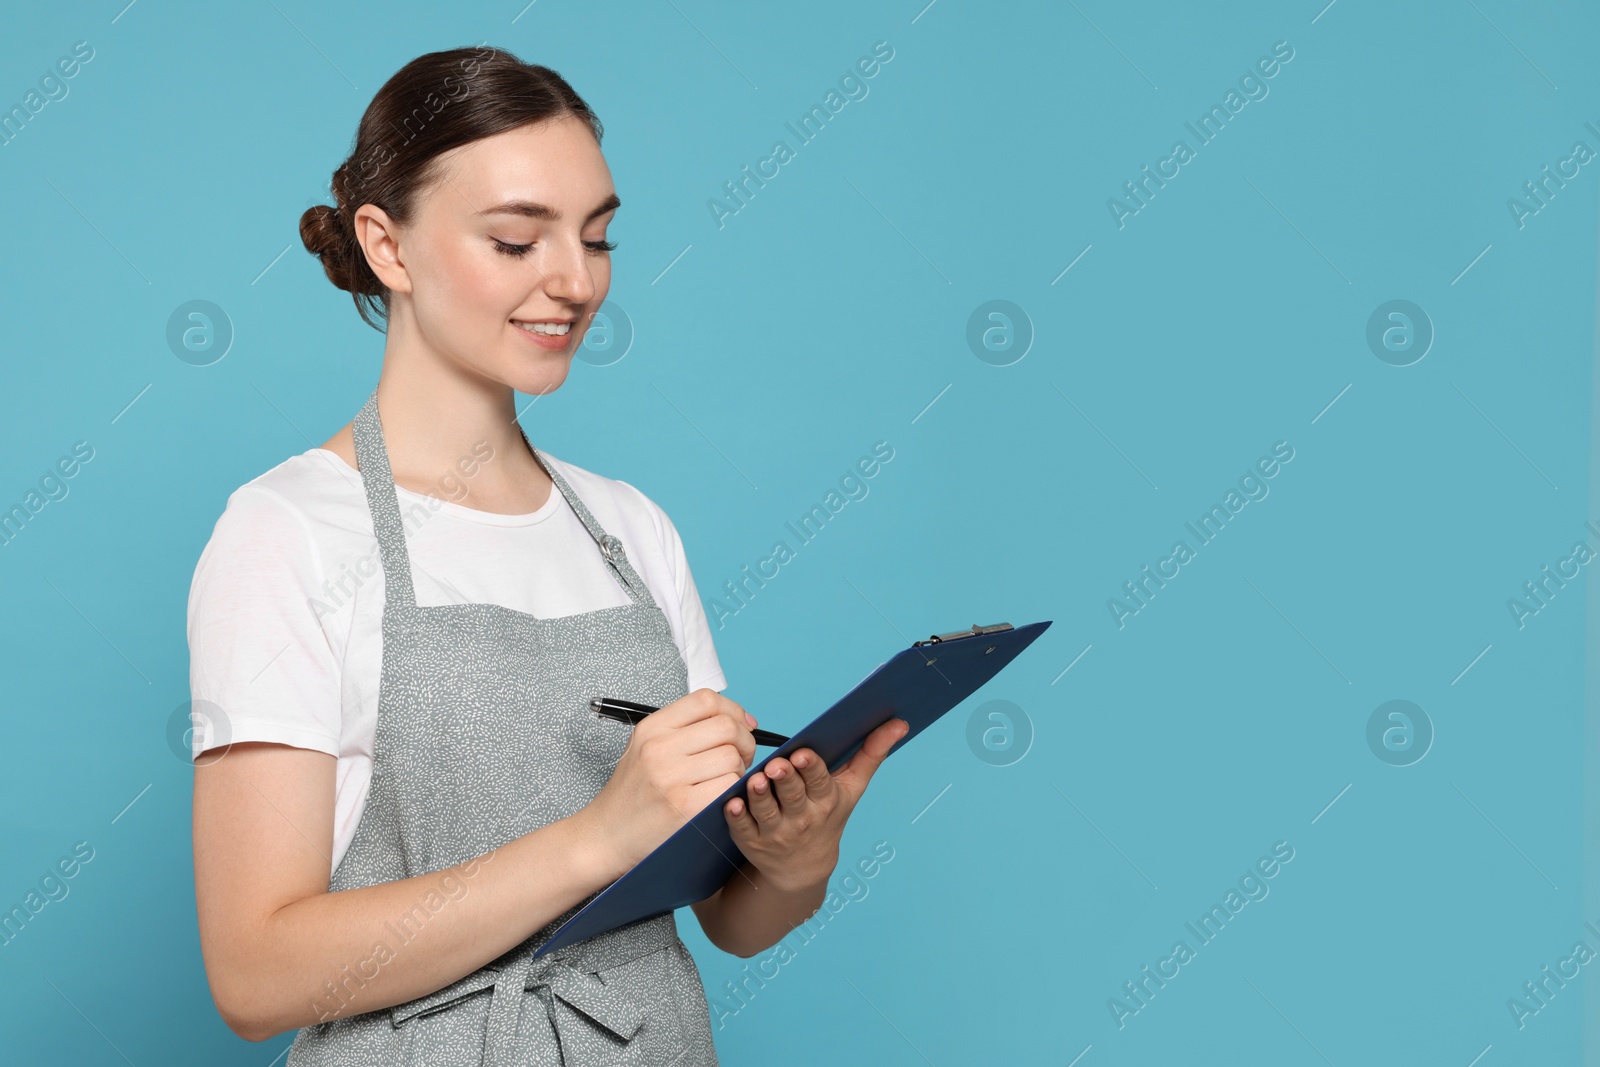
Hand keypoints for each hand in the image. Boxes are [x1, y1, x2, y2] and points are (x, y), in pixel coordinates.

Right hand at [579, 689, 756, 878]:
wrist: (606, 835)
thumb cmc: (633, 794)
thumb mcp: (646, 747)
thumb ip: (685, 729)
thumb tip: (739, 720)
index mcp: (651, 728)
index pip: (706, 700)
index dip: (733, 710)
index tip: (743, 725)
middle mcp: (659, 748)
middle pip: (726, 727)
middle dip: (744, 741)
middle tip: (740, 757)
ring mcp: (670, 777)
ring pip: (732, 757)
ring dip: (738, 770)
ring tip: (723, 780)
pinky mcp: (684, 806)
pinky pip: (728, 786)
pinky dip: (732, 791)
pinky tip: (719, 797)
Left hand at [723, 717, 909, 892]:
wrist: (803, 866)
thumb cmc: (828, 815)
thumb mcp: (852, 788)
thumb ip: (872, 752)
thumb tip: (899, 722)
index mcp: (825, 801)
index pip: (820, 783)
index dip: (811, 769)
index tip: (803, 754)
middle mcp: (802, 819)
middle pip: (792, 796)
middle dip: (785, 779)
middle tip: (777, 765)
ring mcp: (775, 833)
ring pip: (766, 812)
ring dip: (760, 796)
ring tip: (756, 780)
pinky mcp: (751, 842)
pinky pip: (742, 829)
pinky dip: (736, 818)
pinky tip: (731, 804)